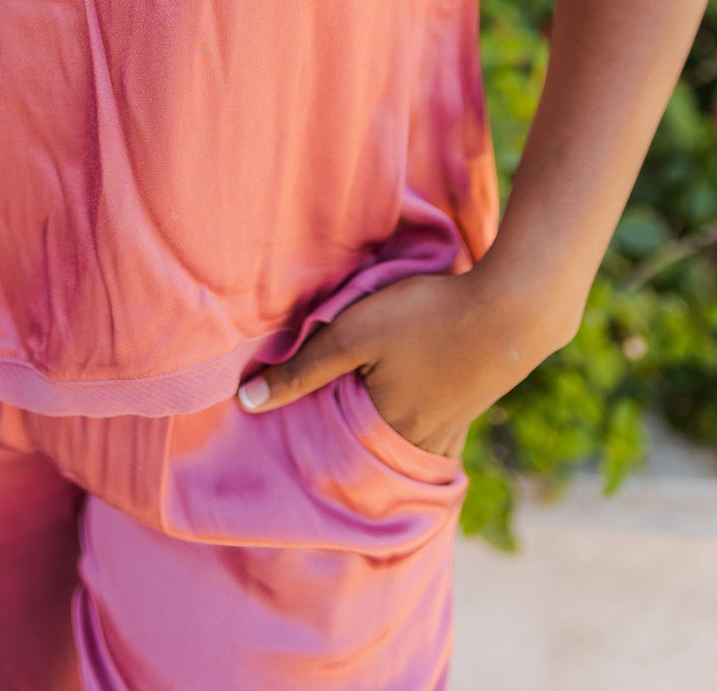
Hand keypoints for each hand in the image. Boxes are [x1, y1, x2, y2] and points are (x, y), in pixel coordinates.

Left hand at [234, 266, 566, 458]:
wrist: (513, 308)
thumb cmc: (426, 317)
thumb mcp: (353, 333)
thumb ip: (302, 369)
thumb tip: (246, 403)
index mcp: (384, 431)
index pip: (330, 451)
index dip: (303, 440)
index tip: (276, 436)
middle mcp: (417, 442)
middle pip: (364, 452)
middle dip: (336, 444)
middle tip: (301, 432)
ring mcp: (447, 428)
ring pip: (395, 441)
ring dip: (370, 434)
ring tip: (343, 418)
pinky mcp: (465, 408)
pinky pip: (425, 431)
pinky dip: (402, 424)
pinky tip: (395, 407)